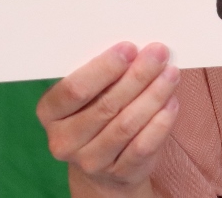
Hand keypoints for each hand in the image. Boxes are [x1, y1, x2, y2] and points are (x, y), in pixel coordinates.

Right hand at [37, 42, 179, 195]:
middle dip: (137, 75)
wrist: (102, 166)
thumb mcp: (90, 92)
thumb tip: (137, 49)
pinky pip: (143, 145)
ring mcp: (90, 161)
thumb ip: (104, 73)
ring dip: (153, 95)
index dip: (104, 68)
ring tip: (170, 73)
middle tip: (158, 54)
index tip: (130, 48)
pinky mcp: (118, 173)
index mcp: (50, 112)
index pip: (74, 89)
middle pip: (105, 105)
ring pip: (126, 124)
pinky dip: (160, 122)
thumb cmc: (97, 112)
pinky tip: (171, 102)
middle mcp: (64, 140)